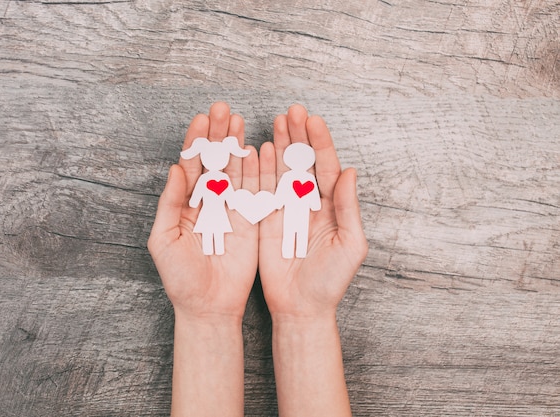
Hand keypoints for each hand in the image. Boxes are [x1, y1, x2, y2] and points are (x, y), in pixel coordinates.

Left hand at [147, 102, 258, 321]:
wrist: (208, 306)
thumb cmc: (180, 277)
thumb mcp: (164, 239)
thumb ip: (170, 203)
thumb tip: (175, 168)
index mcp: (186, 204)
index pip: (191, 165)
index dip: (196, 142)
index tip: (201, 118)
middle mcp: (209, 202)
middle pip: (215, 161)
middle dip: (217, 135)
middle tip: (222, 109)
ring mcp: (231, 210)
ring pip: (235, 171)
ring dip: (237, 146)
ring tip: (238, 121)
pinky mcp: (250, 221)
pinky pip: (254, 192)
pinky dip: (257, 171)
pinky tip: (257, 150)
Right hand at [258, 104, 367, 319]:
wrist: (300, 306)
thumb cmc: (330, 281)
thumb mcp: (349, 244)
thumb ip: (349, 208)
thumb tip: (351, 172)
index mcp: (332, 206)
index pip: (327, 167)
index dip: (320, 143)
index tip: (313, 119)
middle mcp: (309, 203)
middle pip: (303, 162)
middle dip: (299, 136)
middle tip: (293, 111)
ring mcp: (286, 209)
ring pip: (282, 170)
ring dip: (280, 146)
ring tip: (276, 121)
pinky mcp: (266, 220)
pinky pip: (263, 190)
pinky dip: (261, 170)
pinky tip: (258, 150)